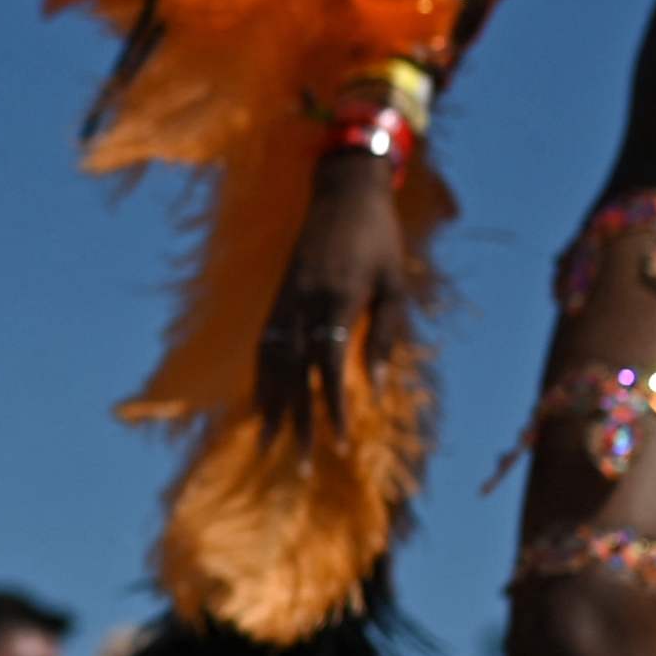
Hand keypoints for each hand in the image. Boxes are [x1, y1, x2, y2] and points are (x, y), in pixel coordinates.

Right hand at [264, 155, 417, 435]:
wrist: (342, 188)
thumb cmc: (378, 235)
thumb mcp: (395, 282)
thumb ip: (387, 332)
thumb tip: (378, 384)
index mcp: (336, 301)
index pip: (330, 368)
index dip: (333, 408)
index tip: (339, 445)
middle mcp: (303, 304)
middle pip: (294, 375)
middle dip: (297, 423)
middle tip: (301, 467)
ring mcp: (285, 300)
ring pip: (271, 363)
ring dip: (269, 408)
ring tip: (268, 446)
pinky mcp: (278, 296)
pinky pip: (263, 345)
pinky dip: (260, 378)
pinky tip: (260, 402)